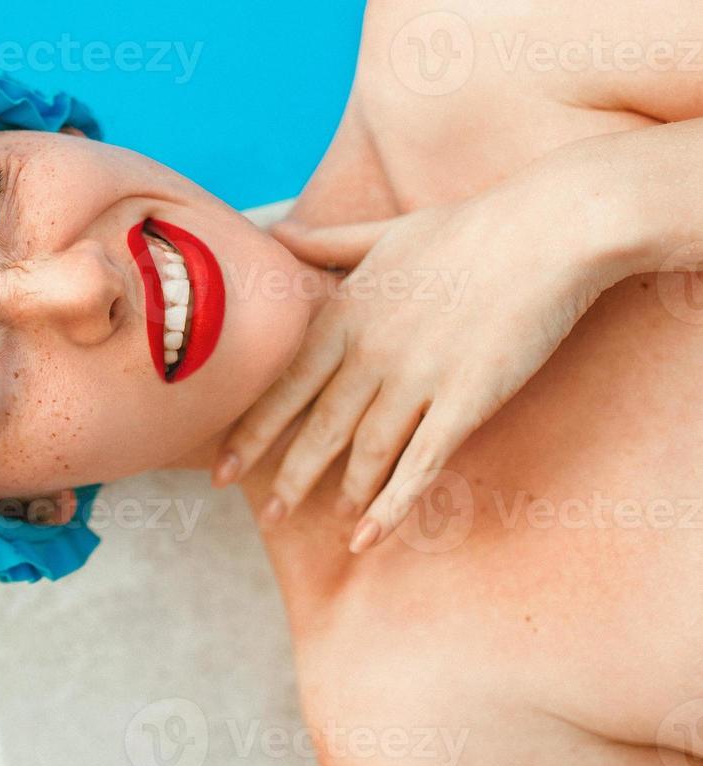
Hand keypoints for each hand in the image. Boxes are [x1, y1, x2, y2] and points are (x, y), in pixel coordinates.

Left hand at [216, 173, 624, 552]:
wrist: (546, 230)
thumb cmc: (467, 229)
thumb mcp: (382, 233)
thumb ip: (325, 243)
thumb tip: (274, 231)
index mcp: (345, 314)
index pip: (284, 386)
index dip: (251, 432)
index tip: (220, 468)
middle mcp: (370, 351)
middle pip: (317, 427)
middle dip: (286, 476)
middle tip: (265, 516)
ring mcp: (417, 378)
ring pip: (365, 452)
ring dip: (343, 492)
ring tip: (326, 521)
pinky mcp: (465, 399)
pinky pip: (419, 464)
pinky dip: (391, 504)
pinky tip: (368, 536)